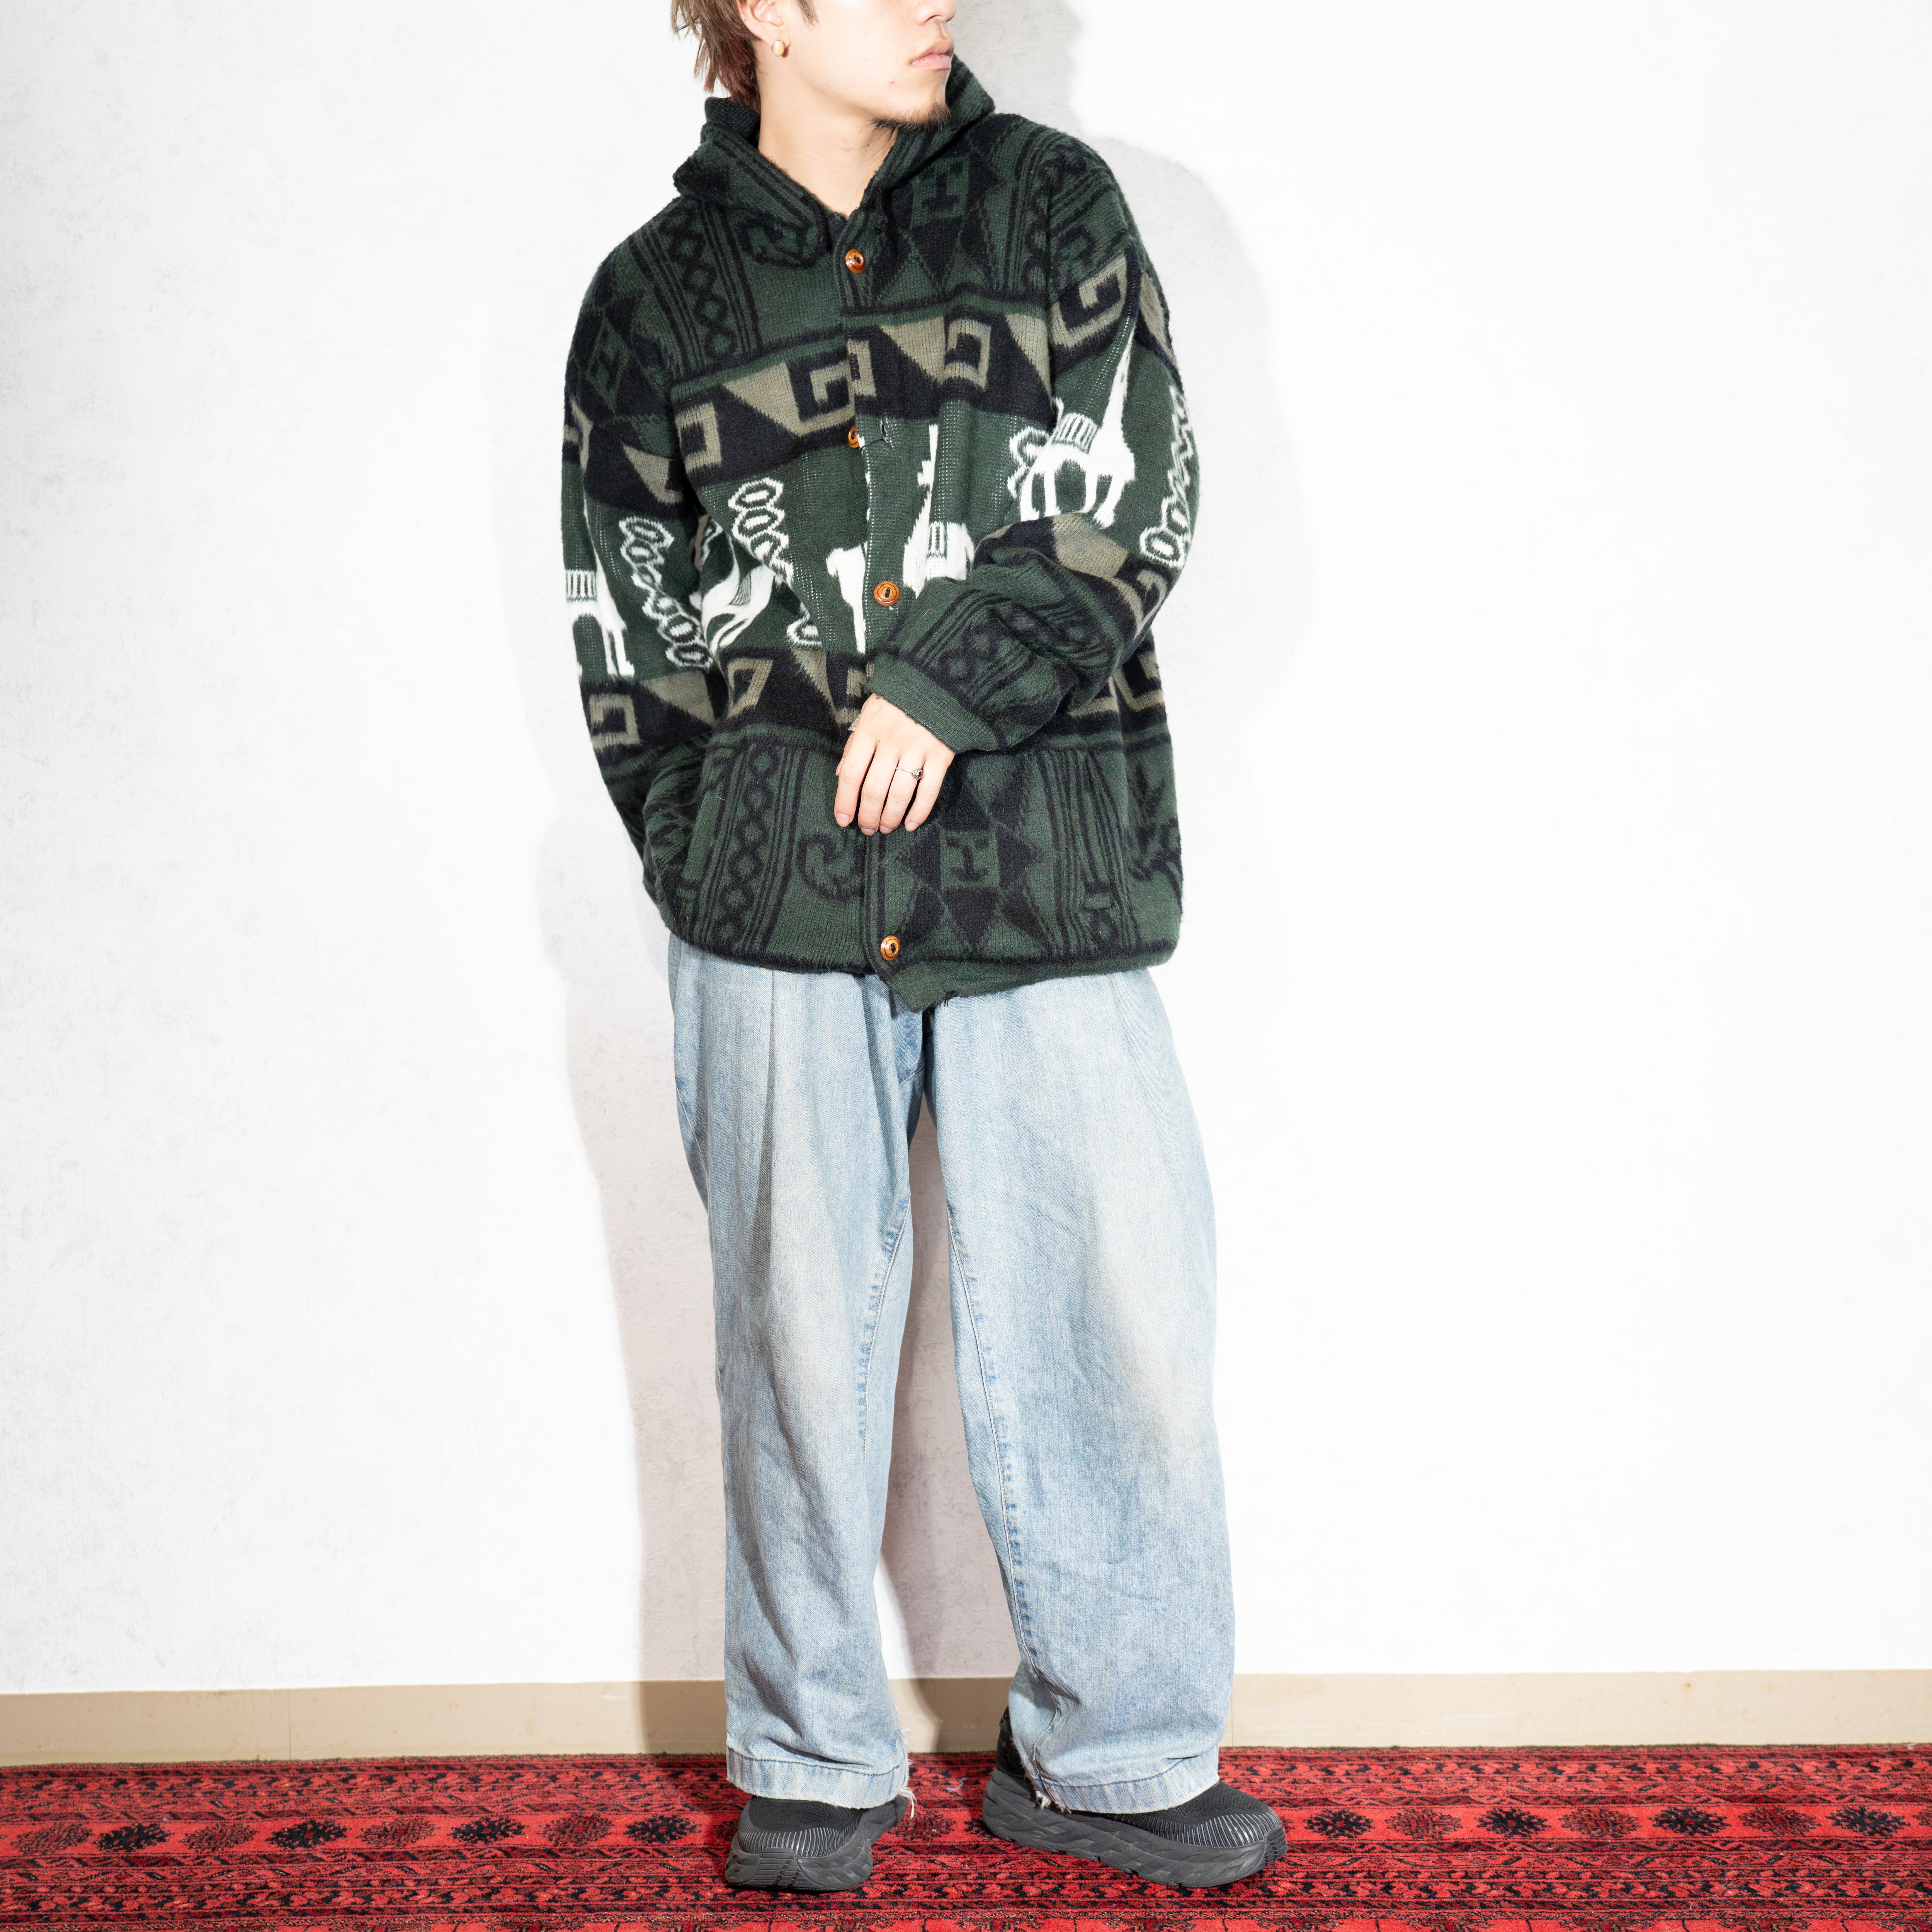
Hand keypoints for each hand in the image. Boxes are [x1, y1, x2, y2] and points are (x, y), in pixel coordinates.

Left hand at [834, 695, 954, 834]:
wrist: (938, 682)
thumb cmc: (898, 702)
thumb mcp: (869, 714)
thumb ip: (855, 745)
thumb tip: (841, 776)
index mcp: (869, 730)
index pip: (852, 773)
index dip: (845, 801)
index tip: (843, 820)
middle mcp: (891, 741)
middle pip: (874, 789)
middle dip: (868, 816)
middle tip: (867, 829)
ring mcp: (917, 748)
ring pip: (900, 794)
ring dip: (890, 817)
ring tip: (886, 828)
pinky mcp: (941, 754)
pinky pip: (929, 790)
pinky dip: (919, 812)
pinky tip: (910, 824)